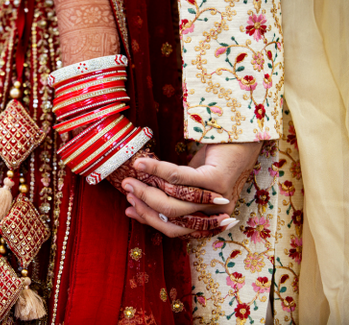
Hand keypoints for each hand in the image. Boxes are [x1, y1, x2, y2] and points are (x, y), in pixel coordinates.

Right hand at [121, 142, 262, 238]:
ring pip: (173, 201)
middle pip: (171, 218)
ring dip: (147, 190)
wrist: (241, 138)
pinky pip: (179, 179)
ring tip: (130, 178)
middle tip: (126, 191)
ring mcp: (216, 199)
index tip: (129, 208)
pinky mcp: (216, 181)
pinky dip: (156, 171)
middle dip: (144, 205)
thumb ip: (171, 195)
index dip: (148, 219)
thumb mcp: (189, 184)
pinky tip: (142, 165)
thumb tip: (139, 200)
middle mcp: (214, 215)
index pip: (173, 229)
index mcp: (207, 220)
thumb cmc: (213, 162)